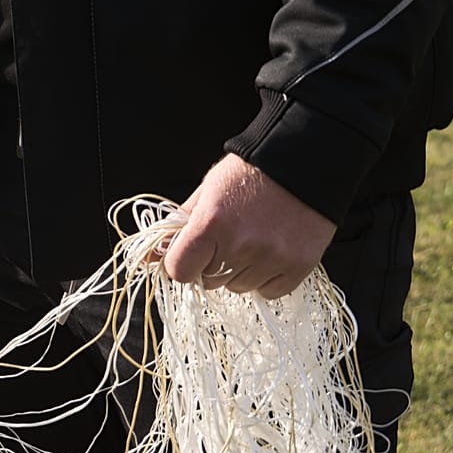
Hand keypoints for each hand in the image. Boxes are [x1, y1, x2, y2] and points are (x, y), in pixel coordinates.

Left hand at [161, 154, 336, 298]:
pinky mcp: (298, 266)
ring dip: (239, 271)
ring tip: (253, 239)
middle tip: (228, 238)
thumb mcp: (206, 192)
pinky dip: (266, 278)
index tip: (189, 255)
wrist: (304, 160)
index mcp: (211, 224)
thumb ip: (178, 227)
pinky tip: (271, 251)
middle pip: (209, 281)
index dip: (181, 264)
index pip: (179, 270)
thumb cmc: (250, 174)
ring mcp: (271, 258)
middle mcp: (240, 245)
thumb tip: (149, 256)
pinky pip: (268, 292)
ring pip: (238, 288)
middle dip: (211, 264)